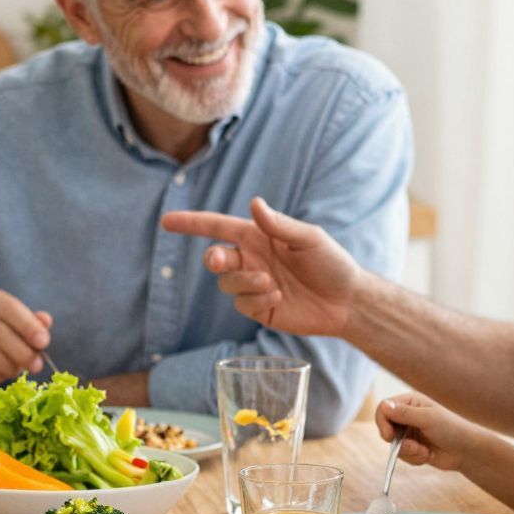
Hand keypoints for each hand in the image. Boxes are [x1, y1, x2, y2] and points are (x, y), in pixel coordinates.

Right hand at [0, 289, 52, 396]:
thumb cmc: (2, 340)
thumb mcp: (21, 329)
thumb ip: (34, 324)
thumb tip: (45, 320)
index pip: (9, 307)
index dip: (28, 325)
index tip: (44, 342)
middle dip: (21, 351)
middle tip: (36, 366)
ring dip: (7, 365)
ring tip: (17, 371)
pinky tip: (0, 377)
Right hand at [162, 197, 364, 336]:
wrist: (347, 301)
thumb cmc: (331, 263)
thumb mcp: (309, 239)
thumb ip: (280, 225)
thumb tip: (254, 203)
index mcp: (258, 236)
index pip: (218, 227)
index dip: (192, 224)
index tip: (166, 221)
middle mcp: (251, 259)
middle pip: (215, 258)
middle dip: (214, 259)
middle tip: (221, 260)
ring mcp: (253, 285)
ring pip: (227, 284)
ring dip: (245, 282)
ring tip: (271, 284)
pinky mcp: (259, 309)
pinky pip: (242, 304)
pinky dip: (256, 300)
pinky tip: (278, 298)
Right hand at [374, 393, 482, 470]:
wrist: (466, 451)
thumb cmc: (452, 429)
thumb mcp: (428, 419)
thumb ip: (405, 413)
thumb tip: (383, 405)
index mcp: (410, 402)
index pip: (383, 408)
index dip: (382, 422)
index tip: (389, 436)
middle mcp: (407, 415)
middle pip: (385, 427)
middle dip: (398, 442)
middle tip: (412, 447)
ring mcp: (409, 432)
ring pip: (393, 445)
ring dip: (409, 452)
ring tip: (425, 452)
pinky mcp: (412, 447)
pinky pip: (402, 455)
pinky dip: (414, 458)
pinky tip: (428, 455)